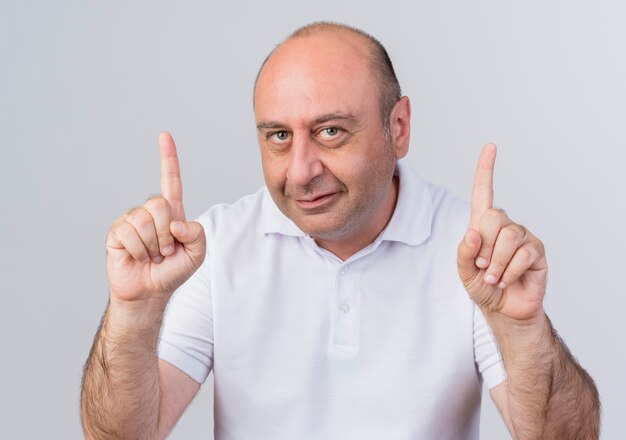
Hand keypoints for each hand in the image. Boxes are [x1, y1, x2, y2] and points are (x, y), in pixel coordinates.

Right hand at [105, 132, 205, 304]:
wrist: (150, 293)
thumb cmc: (173, 271)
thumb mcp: (197, 254)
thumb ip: (198, 235)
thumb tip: (178, 223)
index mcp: (172, 212)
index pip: (171, 180)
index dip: (168, 158)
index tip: (164, 136)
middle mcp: (150, 212)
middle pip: (160, 204)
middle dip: (167, 233)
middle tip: (166, 251)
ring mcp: (132, 221)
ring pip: (145, 220)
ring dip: (153, 245)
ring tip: (152, 255)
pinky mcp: (117, 232)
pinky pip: (129, 232)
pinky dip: (139, 250)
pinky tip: (138, 257)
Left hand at [457, 144, 546, 321]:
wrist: (503, 310)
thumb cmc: (482, 286)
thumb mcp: (464, 270)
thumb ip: (464, 250)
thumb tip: (474, 231)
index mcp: (483, 225)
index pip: (484, 192)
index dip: (486, 170)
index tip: (490, 147)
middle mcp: (504, 225)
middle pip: (493, 217)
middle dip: (483, 246)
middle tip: (481, 265)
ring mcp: (522, 236)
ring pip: (508, 237)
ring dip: (495, 263)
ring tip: (492, 276)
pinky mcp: (537, 251)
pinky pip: (522, 254)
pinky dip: (508, 271)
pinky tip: (506, 280)